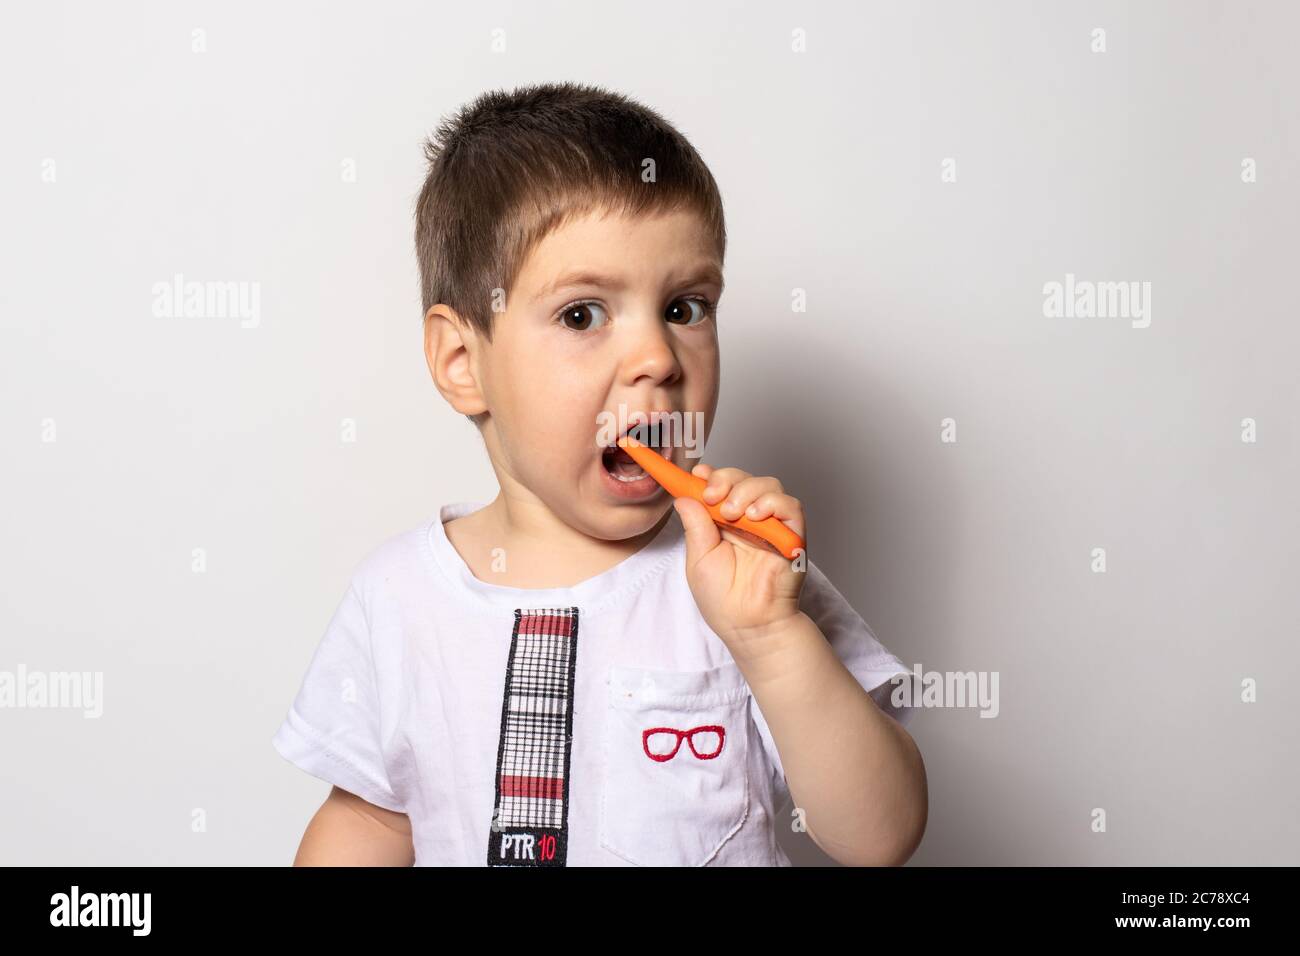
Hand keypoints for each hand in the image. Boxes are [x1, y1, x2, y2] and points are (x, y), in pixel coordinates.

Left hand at [672, 461, 807, 657]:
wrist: (747, 625)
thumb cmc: (722, 599)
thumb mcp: (698, 558)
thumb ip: (695, 526)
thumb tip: (684, 497)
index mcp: (725, 521)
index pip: (722, 485)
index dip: (711, 475)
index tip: (698, 475)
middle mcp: (750, 518)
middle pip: (744, 478)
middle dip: (726, 479)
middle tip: (712, 497)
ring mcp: (772, 525)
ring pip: (768, 485)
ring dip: (746, 490)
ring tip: (732, 513)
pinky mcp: (792, 535)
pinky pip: (790, 506)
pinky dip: (772, 503)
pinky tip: (754, 516)